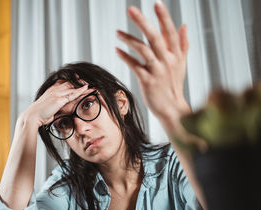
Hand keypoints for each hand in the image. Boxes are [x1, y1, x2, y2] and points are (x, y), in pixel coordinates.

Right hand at [25, 81, 89, 127]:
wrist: (33, 116)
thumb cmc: (39, 115)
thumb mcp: (48, 109)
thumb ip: (54, 108)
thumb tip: (56, 113)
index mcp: (51, 90)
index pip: (64, 82)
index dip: (73, 81)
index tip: (80, 80)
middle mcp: (54, 89)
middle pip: (70, 82)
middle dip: (80, 82)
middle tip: (89, 82)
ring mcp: (56, 93)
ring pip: (73, 87)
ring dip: (83, 86)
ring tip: (92, 86)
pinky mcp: (59, 99)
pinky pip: (72, 94)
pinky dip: (80, 91)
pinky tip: (86, 89)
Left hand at [116, 1, 190, 123]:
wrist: (172, 108)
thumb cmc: (174, 85)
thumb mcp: (181, 64)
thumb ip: (183, 44)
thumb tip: (184, 25)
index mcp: (176, 55)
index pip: (170, 32)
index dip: (164, 17)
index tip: (157, 3)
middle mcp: (168, 61)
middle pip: (155, 37)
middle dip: (143, 22)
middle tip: (131, 10)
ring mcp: (158, 71)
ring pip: (143, 50)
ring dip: (129, 39)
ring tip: (117, 32)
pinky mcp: (148, 81)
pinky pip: (135, 66)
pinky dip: (125, 57)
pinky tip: (117, 50)